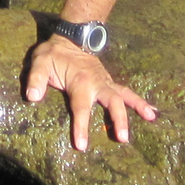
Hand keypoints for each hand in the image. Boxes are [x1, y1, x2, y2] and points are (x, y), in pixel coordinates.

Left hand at [25, 35, 156, 152]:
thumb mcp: (40, 62)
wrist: (72, 38)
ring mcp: (106, 82)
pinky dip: (140, 101)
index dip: (81, 126)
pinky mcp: (110, 83)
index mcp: (80, 82)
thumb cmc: (54, 54)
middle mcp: (98, 83)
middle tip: (122, 138)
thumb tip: (32, 97)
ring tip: (151, 119)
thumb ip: (35, 79)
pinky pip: (127, 92)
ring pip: (125, 96)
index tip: (82, 145)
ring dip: (138, 107)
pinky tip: (152, 112)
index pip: (81, 108)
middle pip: (112, 102)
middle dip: (118, 120)